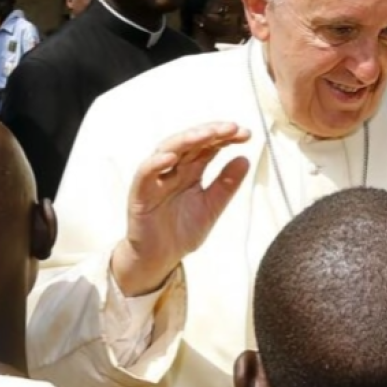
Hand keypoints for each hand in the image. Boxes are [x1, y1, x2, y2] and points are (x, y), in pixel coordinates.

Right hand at [111, 122, 250, 295]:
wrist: (161, 257)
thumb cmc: (183, 230)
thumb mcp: (213, 206)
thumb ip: (227, 184)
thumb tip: (245, 159)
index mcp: (191, 170)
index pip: (208, 146)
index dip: (226, 137)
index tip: (246, 134)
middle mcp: (173, 169)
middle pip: (191, 142)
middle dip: (211, 133)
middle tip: (233, 128)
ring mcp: (156, 179)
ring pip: (168, 150)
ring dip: (187, 139)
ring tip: (207, 134)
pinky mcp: (140, 194)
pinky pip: (145, 174)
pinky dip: (155, 163)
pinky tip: (171, 157)